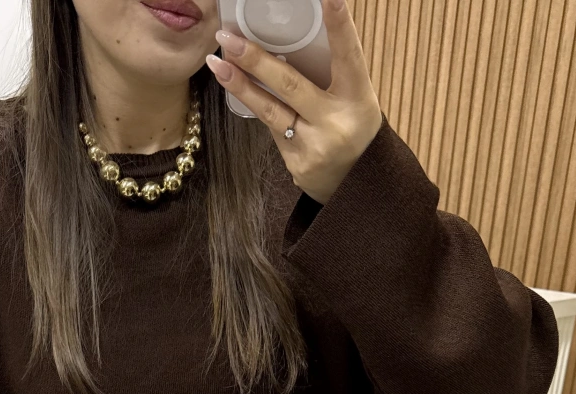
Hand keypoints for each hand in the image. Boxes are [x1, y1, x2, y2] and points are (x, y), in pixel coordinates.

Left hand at [205, 0, 383, 205]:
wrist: (356, 187)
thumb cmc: (352, 128)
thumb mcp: (354, 97)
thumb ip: (330, 72)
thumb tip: (290, 36)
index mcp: (358, 97)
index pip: (348, 54)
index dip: (339, 24)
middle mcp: (335, 122)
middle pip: (291, 85)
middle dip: (255, 60)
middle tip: (228, 38)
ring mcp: (313, 146)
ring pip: (270, 110)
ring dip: (240, 84)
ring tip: (217, 62)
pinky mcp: (296, 163)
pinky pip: (270, 127)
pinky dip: (255, 105)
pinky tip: (237, 87)